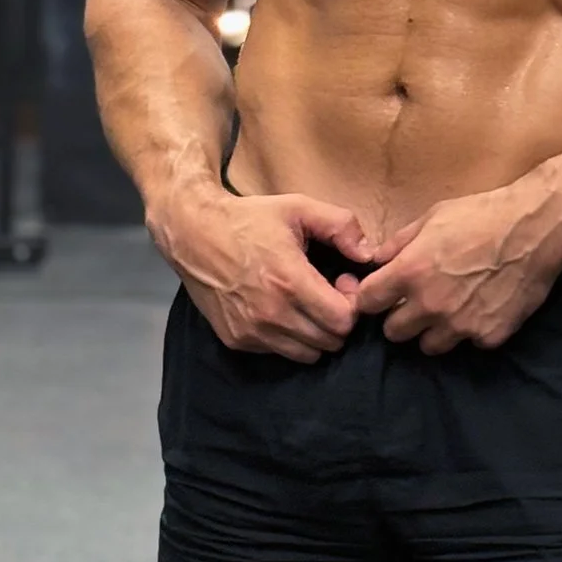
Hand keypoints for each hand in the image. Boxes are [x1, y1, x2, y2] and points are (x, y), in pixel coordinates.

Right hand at [149, 185, 374, 363]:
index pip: (343, 321)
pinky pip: (279, 353)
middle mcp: (271, 314)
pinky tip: (281, 309)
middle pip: (330, 341)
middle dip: (337, 319)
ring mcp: (252, 332)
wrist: (193, 234)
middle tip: (326, 292)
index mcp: (290, 281)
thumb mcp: (299, 207)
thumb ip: (341, 225)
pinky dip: (289, 338)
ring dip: (315, 333)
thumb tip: (368, 254)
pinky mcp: (237, 340)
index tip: (341, 282)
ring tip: (305, 303)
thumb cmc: (250, 219)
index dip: (352, 303)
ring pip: (307, 354)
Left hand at [352, 191, 557, 355]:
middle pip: (394, 333)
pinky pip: (469, 344)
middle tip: (418, 302)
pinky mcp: (489, 336)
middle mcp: (430, 305)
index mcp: (410, 273)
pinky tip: (482, 308)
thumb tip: (376, 260)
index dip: (373, 297)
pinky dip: (471, 331)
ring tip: (450, 309)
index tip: (383, 294)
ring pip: (429, 346)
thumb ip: (398, 243)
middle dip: (401, 318)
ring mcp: (461, 326)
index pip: (367, 302)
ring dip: (433, 330)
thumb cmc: (481, 215)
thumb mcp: (432, 217)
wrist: (535, 228)